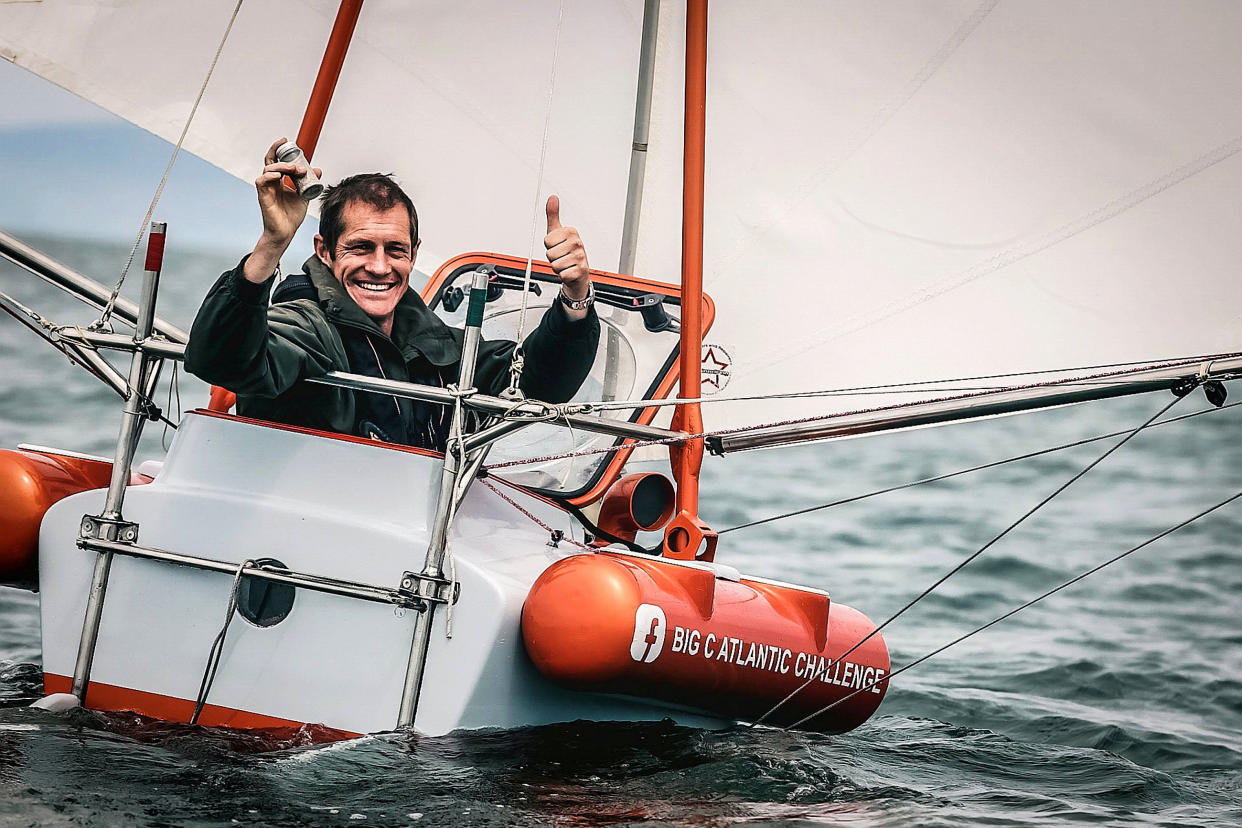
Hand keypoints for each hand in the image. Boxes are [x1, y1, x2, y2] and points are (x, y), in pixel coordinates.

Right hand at [244, 137, 322, 283]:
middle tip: (299, 164)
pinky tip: (279, 175)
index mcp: (279, 180)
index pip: (276, 160)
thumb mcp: (305, 195)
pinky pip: (261, 181)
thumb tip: (318, 170)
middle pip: (271, 161)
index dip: (278, 149)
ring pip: (268, 169)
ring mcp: (266, 188)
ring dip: (282, 166)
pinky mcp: (263, 196)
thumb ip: (309, 182)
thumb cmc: (292, 216)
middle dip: (284, 157)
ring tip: (295, 170)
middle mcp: (271, 182)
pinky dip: (269, 175)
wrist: (286, 232)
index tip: (286, 141)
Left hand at [544, 195, 590, 312]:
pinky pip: (561, 274)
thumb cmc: (567, 252)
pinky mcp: (580, 270)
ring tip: (565, 264)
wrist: (579, 273)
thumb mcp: (557, 232)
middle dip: (552, 258)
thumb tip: (552, 198)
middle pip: (549, 254)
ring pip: (554, 264)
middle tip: (561, 256)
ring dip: (557, 267)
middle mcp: (577, 243)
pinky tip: (569, 271)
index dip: (549, 246)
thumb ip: (553, 215)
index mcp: (571, 232)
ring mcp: (580, 257)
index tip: (557, 246)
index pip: (547, 241)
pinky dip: (562, 276)